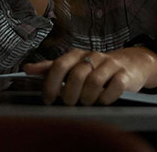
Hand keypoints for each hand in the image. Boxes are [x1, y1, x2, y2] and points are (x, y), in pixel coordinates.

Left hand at [23, 47, 156, 105]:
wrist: (129, 63)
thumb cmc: (95, 67)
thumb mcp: (72, 65)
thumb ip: (50, 68)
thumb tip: (27, 69)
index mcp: (77, 54)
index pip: (59, 65)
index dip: (51, 84)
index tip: (49, 99)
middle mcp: (93, 56)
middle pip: (76, 76)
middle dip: (70, 95)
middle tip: (71, 102)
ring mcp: (110, 64)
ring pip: (94, 82)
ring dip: (88, 98)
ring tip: (87, 102)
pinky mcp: (124, 74)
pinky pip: (114, 87)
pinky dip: (106, 98)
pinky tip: (103, 100)